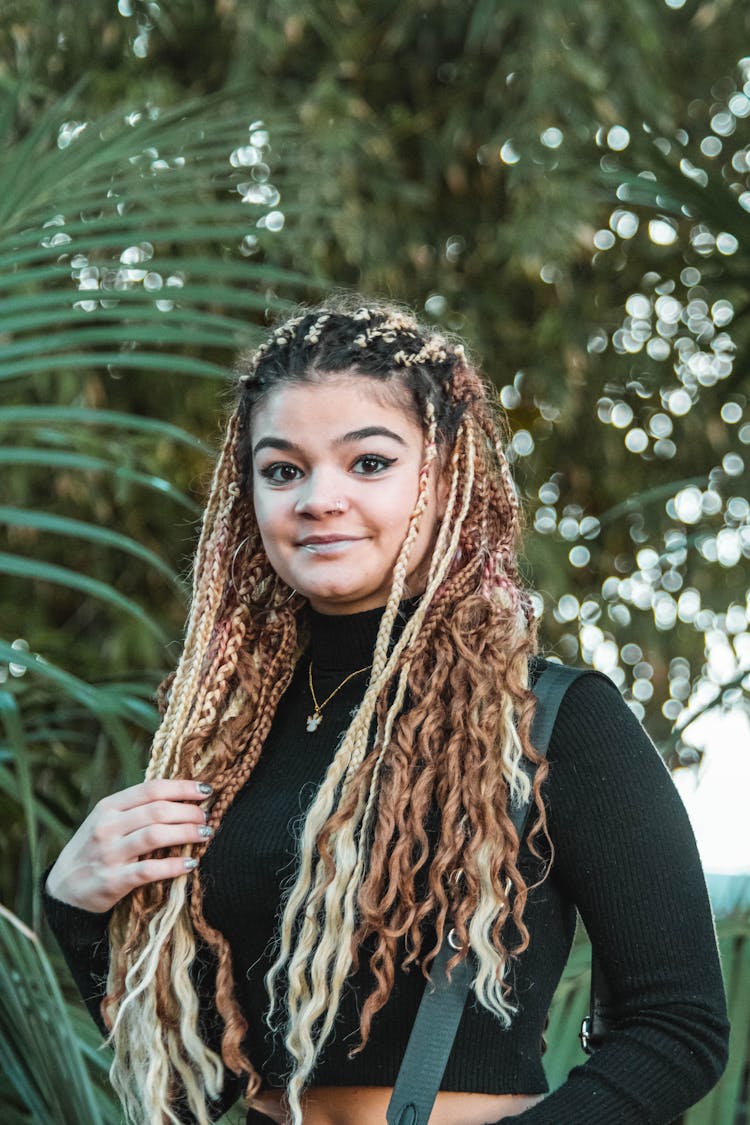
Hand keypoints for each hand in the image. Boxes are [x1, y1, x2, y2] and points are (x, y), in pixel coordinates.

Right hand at [44, 779, 213, 913]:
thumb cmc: (94, 849)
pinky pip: (149, 870)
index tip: (206, 790)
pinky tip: (191, 863)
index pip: (151, 788)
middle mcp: (107, 827)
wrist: (63, 889)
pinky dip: (174, 866)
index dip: (183, 787)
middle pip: (158, 810)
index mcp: (108, 807)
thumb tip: (182, 796)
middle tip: (206, 817)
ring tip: (205, 834)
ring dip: (186, 832)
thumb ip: (137, 809)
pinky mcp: (113, 881)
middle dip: (189, 811)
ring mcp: (109, 854)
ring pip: (156, 836)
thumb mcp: (106, 821)